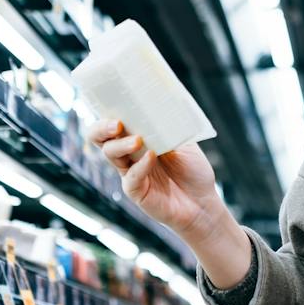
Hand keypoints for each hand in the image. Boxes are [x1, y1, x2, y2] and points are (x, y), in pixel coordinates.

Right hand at [85, 120, 224, 241]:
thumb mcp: (185, 143)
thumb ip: (170, 128)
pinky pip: (131, 177)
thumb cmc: (193, 171)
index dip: (107, 113)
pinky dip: (140, 166)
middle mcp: (129, 154)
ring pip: (111, 155)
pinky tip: (151, 157)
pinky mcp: (136, 191)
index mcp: (137, 138)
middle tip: (117, 124)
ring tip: (138, 140)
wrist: (203, 202)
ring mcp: (131, 172)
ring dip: (122, 145)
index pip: (112, 123)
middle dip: (102, 128)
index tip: (115, 102)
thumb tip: (161, 107)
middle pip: (100, 138)